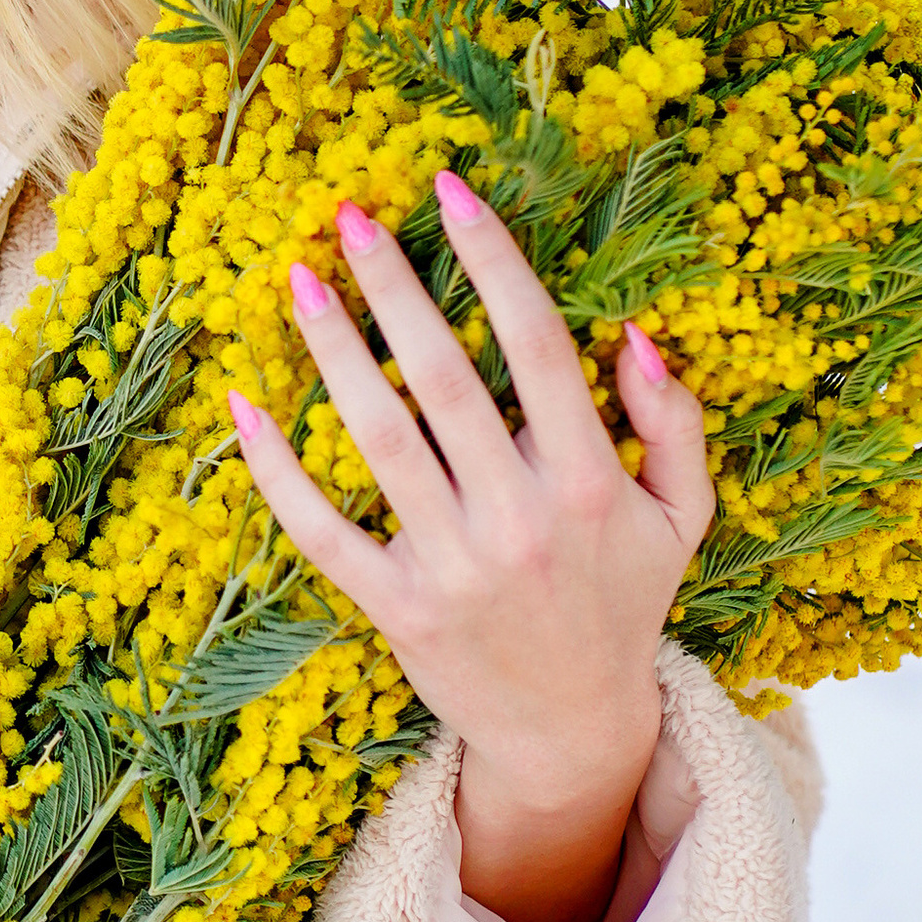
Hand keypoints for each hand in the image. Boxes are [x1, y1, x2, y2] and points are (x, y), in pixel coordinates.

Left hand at [226, 173, 713, 921]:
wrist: (574, 730)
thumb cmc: (623, 603)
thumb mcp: (677, 516)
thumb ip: (672, 423)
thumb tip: (636, 332)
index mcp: (591, 479)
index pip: (537, 344)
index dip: (492, 260)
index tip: (450, 191)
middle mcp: (520, 518)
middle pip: (445, 378)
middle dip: (395, 288)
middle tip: (350, 215)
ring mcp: (453, 566)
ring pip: (380, 439)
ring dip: (335, 354)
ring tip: (298, 280)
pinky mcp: (397, 609)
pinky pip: (324, 530)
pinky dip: (277, 472)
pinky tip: (245, 407)